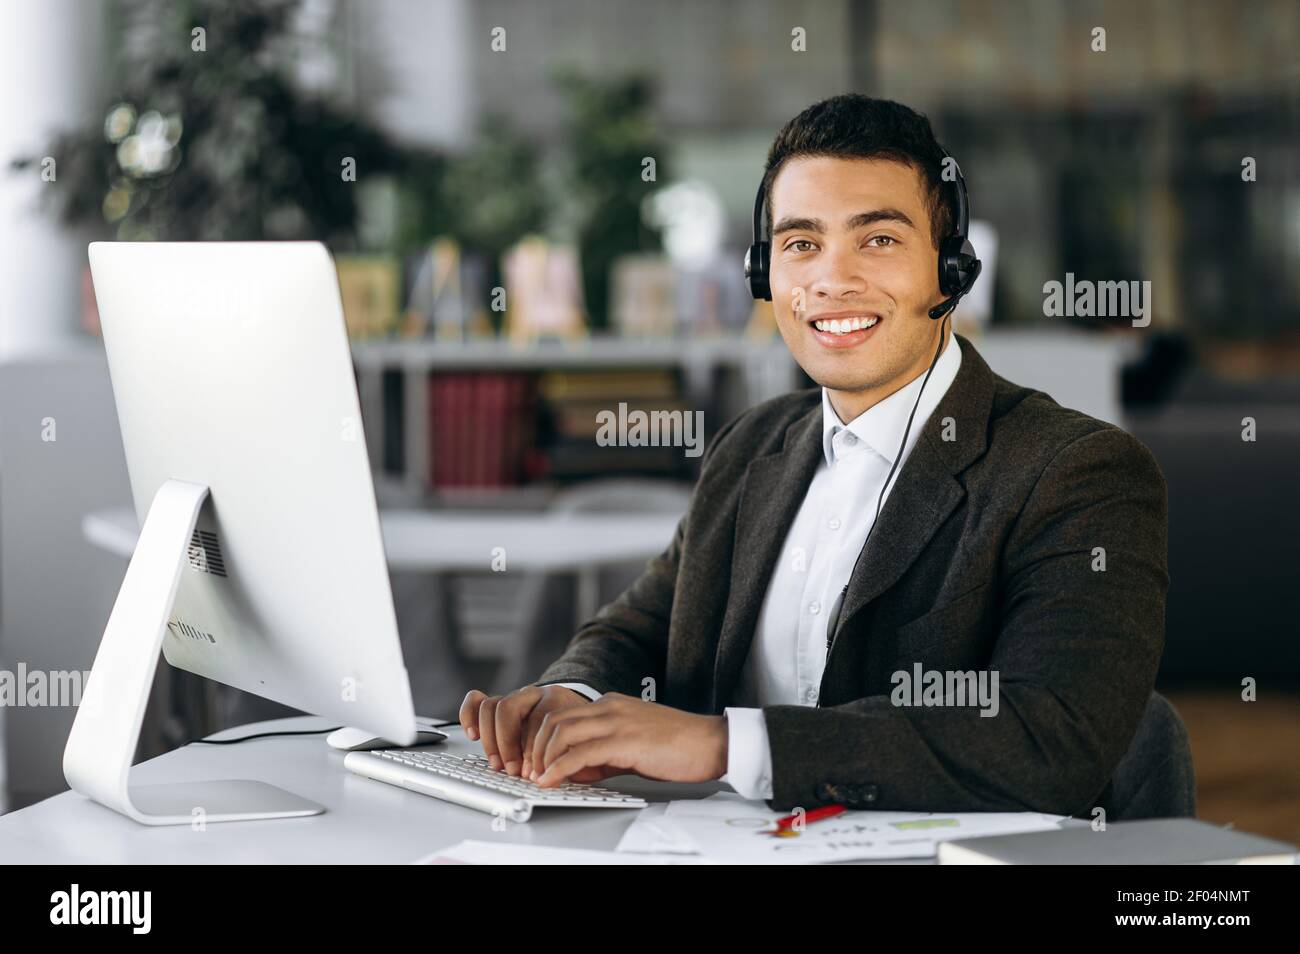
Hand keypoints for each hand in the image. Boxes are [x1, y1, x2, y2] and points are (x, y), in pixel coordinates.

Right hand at [459, 684, 589, 776]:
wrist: (577, 715)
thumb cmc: (576, 733)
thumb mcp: (581, 743)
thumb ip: (569, 756)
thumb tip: (553, 776)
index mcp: (556, 699)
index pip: (538, 719)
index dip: (534, 750)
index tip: (534, 773)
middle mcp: (533, 694)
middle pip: (508, 708)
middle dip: (507, 743)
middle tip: (513, 770)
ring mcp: (514, 698)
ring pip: (490, 706)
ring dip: (490, 739)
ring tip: (497, 764)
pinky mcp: (499, 704)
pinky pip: (476, 701)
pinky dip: (469, 717)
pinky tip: (473, 735)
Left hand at [528, 692, 727, 787]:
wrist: (711, 743)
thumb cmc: (677, 746)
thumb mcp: (631, 745)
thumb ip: (602, 754)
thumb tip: (574, 770)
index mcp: (611, 704)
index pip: (562, 714)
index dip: (542, 739)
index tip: (536, 762)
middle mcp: (609, 706)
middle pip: (554, 719)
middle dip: (535, 747)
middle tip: (531, 771)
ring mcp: (617, 721)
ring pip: (561, 732)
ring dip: (543, 757)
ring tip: (539, 777)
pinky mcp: (624, 740)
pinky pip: (579, 752)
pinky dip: (558, 768)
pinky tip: (552, 780)